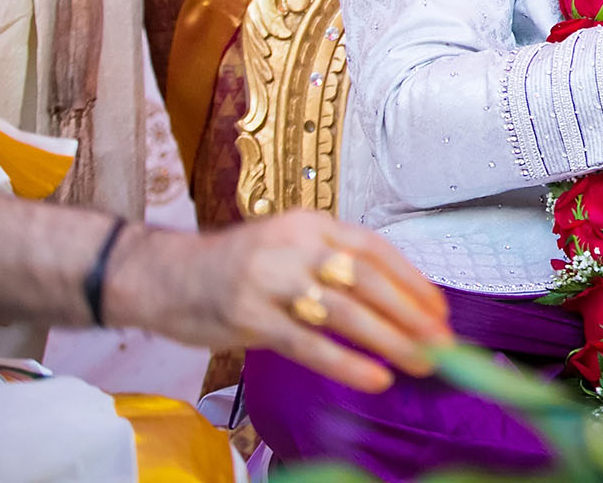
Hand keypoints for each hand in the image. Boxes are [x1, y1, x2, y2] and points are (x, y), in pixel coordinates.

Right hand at [106, 210, 451, 393]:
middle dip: (410, 314)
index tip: (440, 310)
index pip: (376, 249)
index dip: (412, 281)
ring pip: (344, 312)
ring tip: (420, 362)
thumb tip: (395, 300)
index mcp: (312, 224)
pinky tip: (375, 378)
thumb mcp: (288, 247)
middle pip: (367, 281)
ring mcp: (271, 281)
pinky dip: (346, 362)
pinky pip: (308, 344)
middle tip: (441, 341)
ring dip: (389, 340)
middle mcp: (295, 245)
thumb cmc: (234, 267)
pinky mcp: (249, 317)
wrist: (160, 275)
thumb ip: (332, 264)